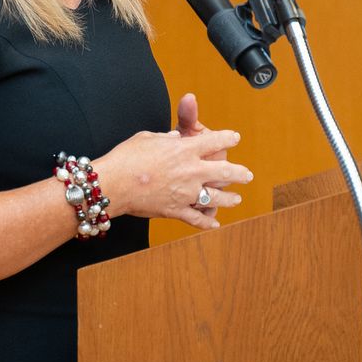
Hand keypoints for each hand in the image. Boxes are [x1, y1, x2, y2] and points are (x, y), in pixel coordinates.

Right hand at [93, 122, 251, 230]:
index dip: (228, 138)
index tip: (234, 138)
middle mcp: (191, 170)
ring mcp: (186, 192)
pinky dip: (206, 222)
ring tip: (237, 199)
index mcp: (185, 149)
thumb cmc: (127, 156)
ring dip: (230, 199)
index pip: (215, 141)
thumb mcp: (148, 137)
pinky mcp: (176, 210)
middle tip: (247, 175)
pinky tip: (214, 224)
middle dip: (239, 173)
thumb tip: (176, 138)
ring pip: (217, 198)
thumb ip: (167, 138)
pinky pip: (196, 218)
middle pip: (225, 172)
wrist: (114, 183)